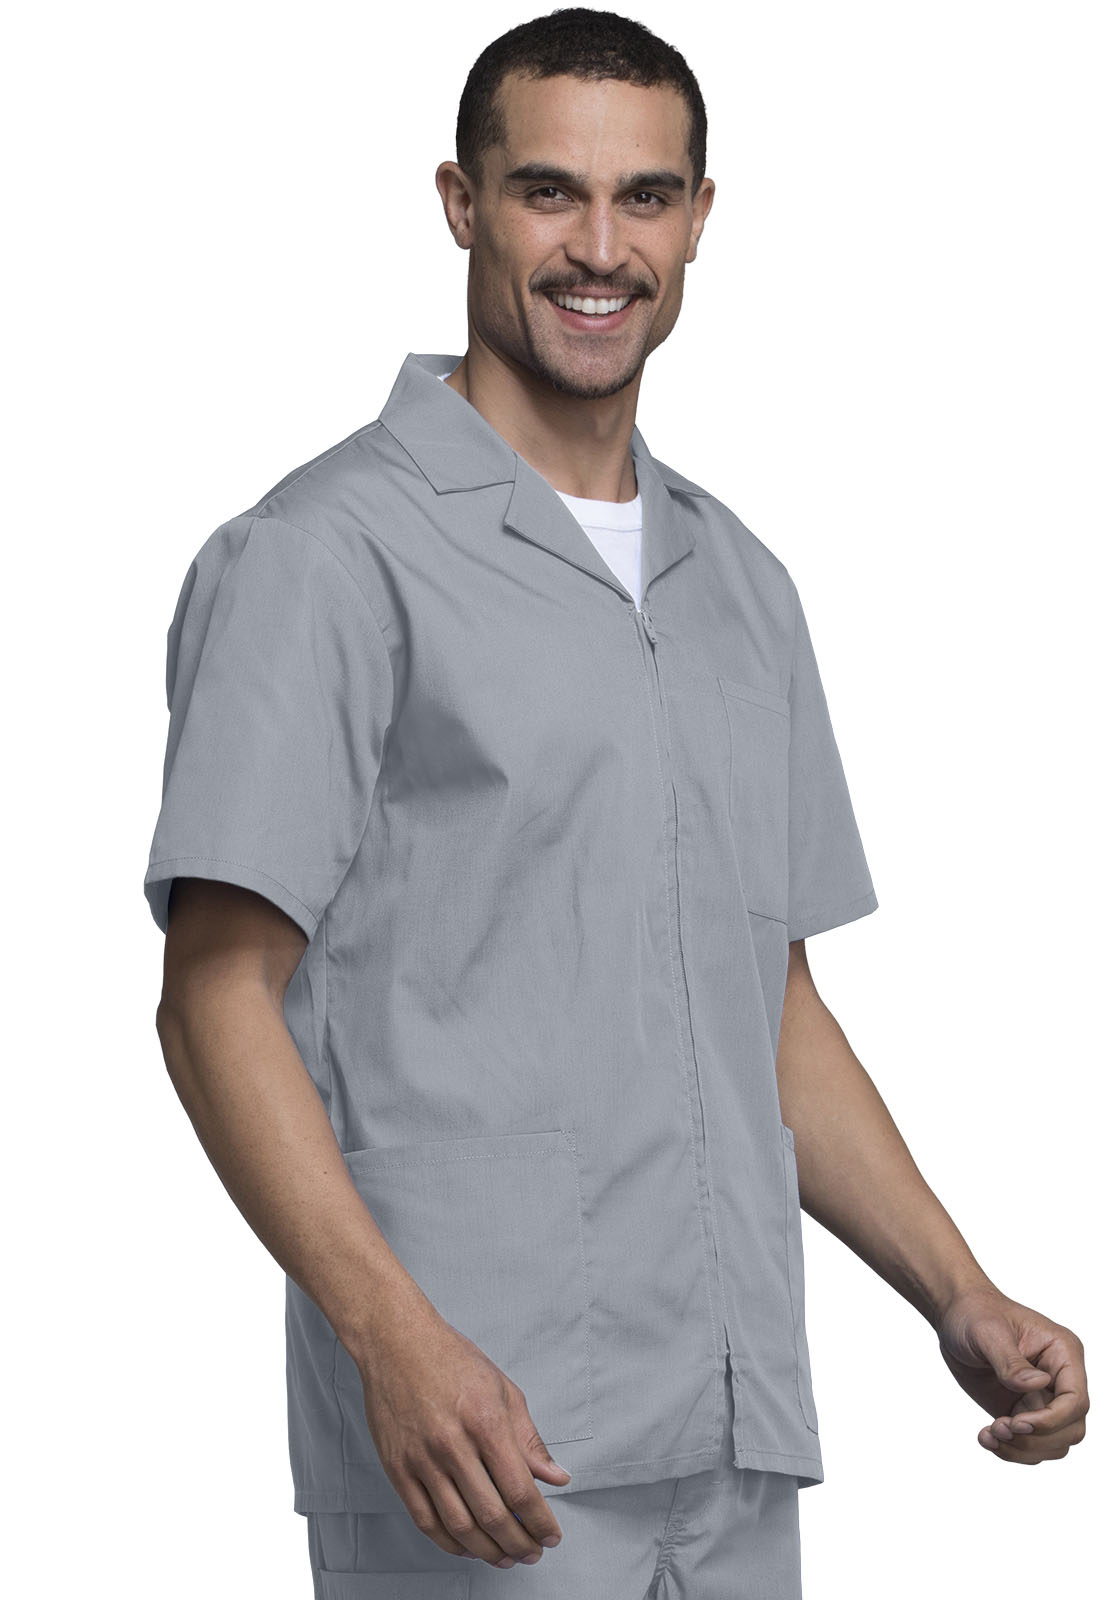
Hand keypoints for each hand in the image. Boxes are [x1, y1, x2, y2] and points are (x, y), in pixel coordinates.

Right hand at [349, 1292, 571, 1567]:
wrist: (396, 1343)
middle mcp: (453, 1445)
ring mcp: (422, 1460)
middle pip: (491, 1515)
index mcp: (485, 1421)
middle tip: (532, 1553)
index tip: (551, 1535)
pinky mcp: (398, 1469)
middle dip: (518, 1543)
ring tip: (505, 1556)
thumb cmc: (452, 1360)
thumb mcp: (503, 1389)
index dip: (540, 1521)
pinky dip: (449, 1542)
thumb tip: (555, 1477)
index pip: (520, 1489)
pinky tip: (467, 1547)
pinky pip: (425, 1520)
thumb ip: (529, 1438)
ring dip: (487, 1550)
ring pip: (459, 1526)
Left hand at [936, 1284, 1087, 1464]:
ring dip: (1023, 1449)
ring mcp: (1044, 1398)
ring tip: (989, 1433)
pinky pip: (1032, 1445)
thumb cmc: (975, 1313)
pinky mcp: (1025, 1412)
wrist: (955, 1316)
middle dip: (1036, 1439)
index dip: (1051, 1420)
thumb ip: (1011, 1361)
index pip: (1076, 1400)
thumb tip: (1038, 1384)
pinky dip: (1011, 1451)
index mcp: (1063, 1353)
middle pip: (1071, 1430)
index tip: (1016, 1422)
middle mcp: (1060, 1379)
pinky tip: (986, 1437)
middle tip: (998, 1428)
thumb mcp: (987, 1332)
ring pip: (1054, 1444)